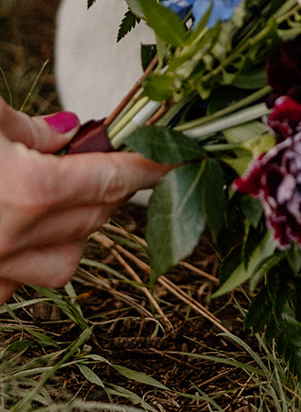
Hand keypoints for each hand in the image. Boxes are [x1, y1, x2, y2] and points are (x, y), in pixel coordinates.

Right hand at [0, 99, 166, 302]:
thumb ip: (31, 126)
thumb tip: (67, 132)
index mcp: (30, 190)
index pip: (113, 179)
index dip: (149, 166)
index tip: (174, 158)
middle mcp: (14, 240)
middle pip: (94, 218)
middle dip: (110, 188)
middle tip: (104, 160)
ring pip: (65, 262)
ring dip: (75, 230)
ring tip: (58, 195)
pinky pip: (20, 285)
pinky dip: (32, 261)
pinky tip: (22, 233)